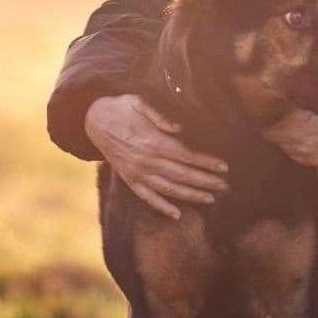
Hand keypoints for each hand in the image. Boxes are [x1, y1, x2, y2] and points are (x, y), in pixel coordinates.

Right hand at [84, 94, 228, 219]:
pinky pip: (147, 197)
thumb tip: (179, 128)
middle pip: (183, 175)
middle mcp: (146, 161)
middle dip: (206, 181)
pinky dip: (162, 207)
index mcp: (152, 142)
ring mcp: (137, 173)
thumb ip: (160, 116)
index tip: (224, 167)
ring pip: (169, 189)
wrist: (91, 119)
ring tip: (211, 199)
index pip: (187, 156)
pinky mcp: (129, 179)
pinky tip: (177, 215)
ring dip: (191, 196)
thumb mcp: (139, 102)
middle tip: (226, 186)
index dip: (206, 162)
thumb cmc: (120, 107)